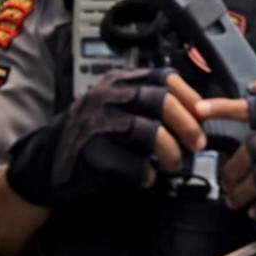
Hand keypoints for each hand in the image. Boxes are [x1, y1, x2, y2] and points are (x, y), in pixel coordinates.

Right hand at [6, 69, 204, 205]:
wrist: (51, 163)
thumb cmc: (98, 138)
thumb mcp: (123, 110)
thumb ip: (154, 107)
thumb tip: (201, 116)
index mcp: (120, 82)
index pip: (165, 77)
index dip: (191, 98)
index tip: (204, 118)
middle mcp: (107, 97)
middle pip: (161, 101)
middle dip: (188, 125)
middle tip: (198, 145)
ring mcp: (97, 123)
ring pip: (150, 131)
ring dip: (171, 153)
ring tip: (173, 166)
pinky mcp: (92, 153)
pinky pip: (134, 164)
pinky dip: (147, 174)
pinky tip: (147, 178)